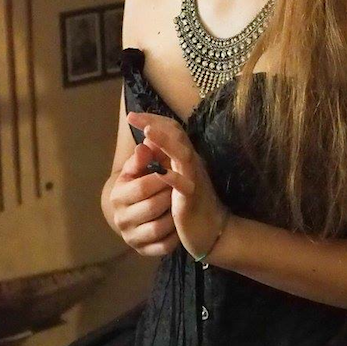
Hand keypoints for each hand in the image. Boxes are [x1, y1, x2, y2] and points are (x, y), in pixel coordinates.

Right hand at [109, 139, 179, 256]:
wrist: (138, 213)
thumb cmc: (143, 183)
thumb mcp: (140, 169)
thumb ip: (142, 157)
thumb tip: (145, 145)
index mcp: (117, 196)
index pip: (143, 187)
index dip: (163, 178)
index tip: (177, 170)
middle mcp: (120, 219)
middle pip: (152, 207)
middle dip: (171, 195)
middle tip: (183, 186)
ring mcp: (131, 238)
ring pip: (159, 228)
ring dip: (174, 215)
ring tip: (181, 203)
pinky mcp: (144, 251)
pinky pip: (163, 246)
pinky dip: (175, 235)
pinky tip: (179, 222)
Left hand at [128, 112, 230, 262]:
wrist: (214, 231)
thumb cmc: (192, 204)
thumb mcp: (176, 180)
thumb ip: (164, 160)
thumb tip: (148, 142)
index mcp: (186, 157)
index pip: (173, 130)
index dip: (153, 120)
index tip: (132, 115)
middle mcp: (191, 163)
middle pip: (177, 135)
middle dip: (154, 124)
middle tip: (132, 116)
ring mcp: (193, 179)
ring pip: (182, 154)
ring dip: (165, 141)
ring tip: (147, 131)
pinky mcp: (192, 198)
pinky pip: (183, 185)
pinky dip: (172, 176)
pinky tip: (159, 171)